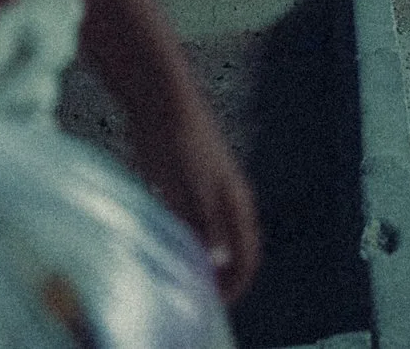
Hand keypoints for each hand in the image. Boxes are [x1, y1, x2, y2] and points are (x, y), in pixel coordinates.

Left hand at [132, 95, 262, 302]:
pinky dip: (186, 243)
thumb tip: (219, 265)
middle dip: (219, 279)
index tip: (214, 307)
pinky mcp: (188, 182)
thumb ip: (205, 228)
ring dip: (201, 261)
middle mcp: (228, 200)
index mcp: (236, 203)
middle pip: (232, 250)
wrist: (162, 101)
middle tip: (193, 300)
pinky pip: (194, 224)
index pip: (247, 256)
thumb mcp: (190, 191)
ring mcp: (209, 190)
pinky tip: (164, 248)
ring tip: (178, 281)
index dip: (235, 285)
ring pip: (212, 237)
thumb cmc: (178, 146)